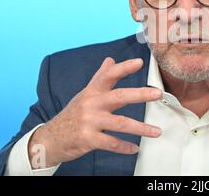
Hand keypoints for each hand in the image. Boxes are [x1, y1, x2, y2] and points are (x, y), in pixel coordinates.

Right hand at [27, 57, 161, 167]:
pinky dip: (125, 147)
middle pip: (119, 96)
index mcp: (92, 92)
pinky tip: (135, 148)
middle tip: (158, 94)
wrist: (50, 139)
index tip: (139, 62)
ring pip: (120, 123)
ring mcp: (89, 122)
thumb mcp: (85, 94)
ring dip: (141, 128)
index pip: (109, 75)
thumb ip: (100, 77)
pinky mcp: (88, 139)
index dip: (124, 68)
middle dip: (140, 94)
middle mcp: (91, 104)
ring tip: (157, 131)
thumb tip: (110, 59)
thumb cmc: (73, 114)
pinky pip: (111, 143)